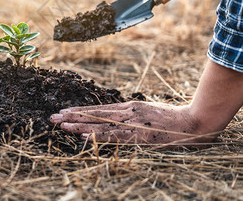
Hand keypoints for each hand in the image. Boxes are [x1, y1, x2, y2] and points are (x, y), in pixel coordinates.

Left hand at [50, 101, 216, 145]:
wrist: (192, 123)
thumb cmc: (171, 119)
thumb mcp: (147, 111)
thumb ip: (131, 114)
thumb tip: (115, 118)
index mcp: (128, 107)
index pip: (99, 109)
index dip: (80, 110)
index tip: (64, 111)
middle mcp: (127, 112)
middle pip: (95, 114)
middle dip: (72, 116)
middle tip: (52, 117)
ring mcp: (132, 123)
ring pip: (100, 124)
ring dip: (79, 125)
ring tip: (61, 124)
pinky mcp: (139, 135)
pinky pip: (115, 137)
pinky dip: (98, 136)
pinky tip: (84, 137)